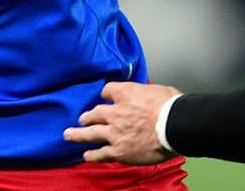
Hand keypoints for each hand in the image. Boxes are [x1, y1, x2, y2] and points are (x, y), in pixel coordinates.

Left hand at [63, 82, 181, 164]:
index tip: (105, 97)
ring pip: (91, 133)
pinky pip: (101, 153)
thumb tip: (149, 95)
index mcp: (125, 93)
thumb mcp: (158, 89)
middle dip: (87, 116)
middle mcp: (115, 112)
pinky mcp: (119, 150)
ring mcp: (114, 132)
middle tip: (82, 118)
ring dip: (78, 134)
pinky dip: (92, 155)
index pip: (108, 90)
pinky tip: (86, 155)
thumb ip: (146, 93)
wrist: (174, 126)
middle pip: (95, 112)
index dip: (106, 94)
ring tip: (69, 135)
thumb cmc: (172, 106)